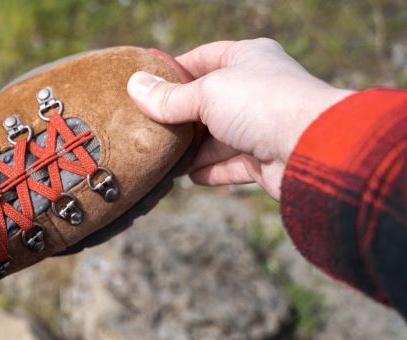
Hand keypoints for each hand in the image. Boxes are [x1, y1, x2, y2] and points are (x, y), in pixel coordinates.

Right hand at [127, 38, 353, 199]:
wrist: (312, 148)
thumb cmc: (262, 105)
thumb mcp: (206, 93)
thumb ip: (169, 97)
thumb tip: (134, 86)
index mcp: (248, 58)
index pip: (203, 58)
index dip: (173, 70)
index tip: (144, 85)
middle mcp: (256, 89)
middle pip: (206, 101)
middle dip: (178, 115)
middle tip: (144, 126)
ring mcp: (260, 126)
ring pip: (215, 137)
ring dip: (189, 148)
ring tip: (158, 155)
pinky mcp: (263, 159)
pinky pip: (228, 165)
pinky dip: (207, 170)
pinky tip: (186, 176)